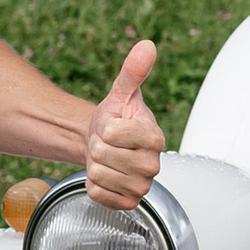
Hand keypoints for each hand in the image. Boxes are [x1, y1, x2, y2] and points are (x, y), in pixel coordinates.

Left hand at [85, 39, 163, 204]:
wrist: (106, 144)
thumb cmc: (116, 118)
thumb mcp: (121, 93)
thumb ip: (133, 71)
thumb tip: (147, 46)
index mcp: (155, 136)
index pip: (111, 132)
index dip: (104, 126)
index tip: (113, 125)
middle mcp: (154, 164)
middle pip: (102, 154)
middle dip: (97, 146)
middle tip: (108, 144)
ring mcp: (142, 186)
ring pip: (98, 174)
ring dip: (95, 165)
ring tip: (107, 158)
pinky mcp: (128, 203)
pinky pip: (97, 194)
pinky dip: (94, 184)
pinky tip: (106, 175)